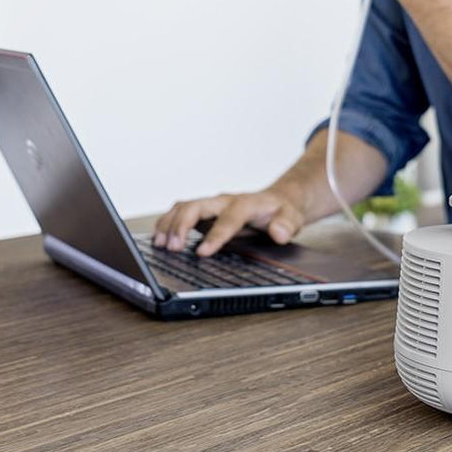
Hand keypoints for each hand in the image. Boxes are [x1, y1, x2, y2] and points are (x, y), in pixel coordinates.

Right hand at [152, 189, 305, 256]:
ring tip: (159, 244)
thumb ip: (287, 225)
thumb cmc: (283, 211)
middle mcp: (225, 201)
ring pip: (185, 207)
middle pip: (198, 205)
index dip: (216, 234)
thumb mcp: (293, 218)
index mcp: (246, 204)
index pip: (229, 217)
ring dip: (170, 224)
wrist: (279, 200)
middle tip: (172, 248)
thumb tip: (278, 233)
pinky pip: (181, 212)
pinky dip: (167, 223)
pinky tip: (158, 238)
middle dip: (182, 225)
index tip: (202, 252)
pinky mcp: (204, 212)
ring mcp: (212, 205)